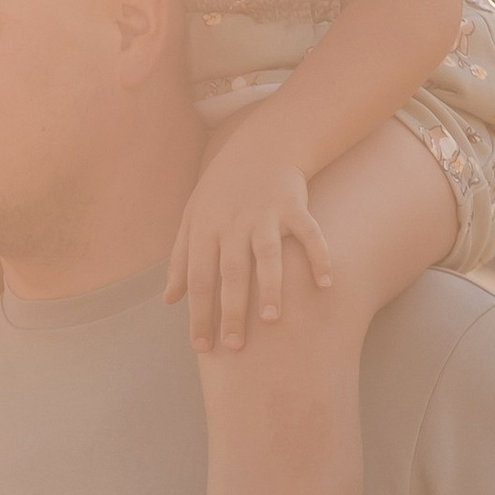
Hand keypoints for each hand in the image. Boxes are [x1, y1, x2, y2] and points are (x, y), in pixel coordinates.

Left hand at [165, 135, 332, 352]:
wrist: (260, 146)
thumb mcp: (193, 219)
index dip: (199, 314)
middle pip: (230, 272)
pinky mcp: (294, 205)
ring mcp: (265, 214)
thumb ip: (181, 260)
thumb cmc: (221, 191)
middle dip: (232, 311)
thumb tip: (169, 301)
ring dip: (270, 287)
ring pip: (267, 255)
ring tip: (273, 320)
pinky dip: (319, 257)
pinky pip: (309, 233)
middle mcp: (233, 223)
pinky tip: (325, 284)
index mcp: (205, 230)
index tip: (202, 348)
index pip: (198, 279)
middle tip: (235, 347)